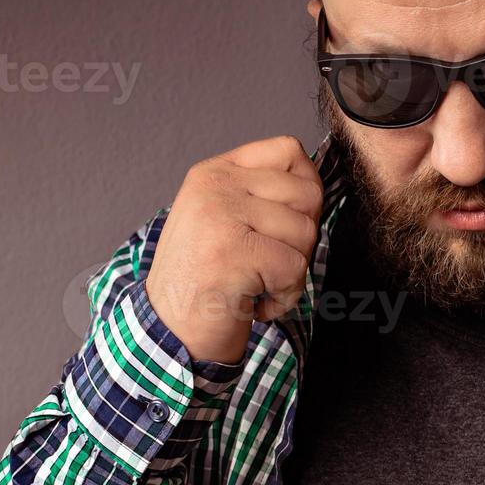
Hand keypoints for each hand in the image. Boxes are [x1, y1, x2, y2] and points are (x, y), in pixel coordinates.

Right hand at [145, 135, 323, 364]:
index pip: (288, 151)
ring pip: (305, 233)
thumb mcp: (222, 219)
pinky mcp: (234, 252)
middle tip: (271, 261)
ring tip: (258, 283)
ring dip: (293, 271)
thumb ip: (260, 195)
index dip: (307, 186)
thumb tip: (315, 186)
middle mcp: (216, 187)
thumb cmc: (204, 282)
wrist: (169, 333)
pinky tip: (257, 304)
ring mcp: (222, 216)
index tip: (290, 221)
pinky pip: (295, 268)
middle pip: (307, 194)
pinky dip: (285, 296)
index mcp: (214, 173)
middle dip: (302, 238)